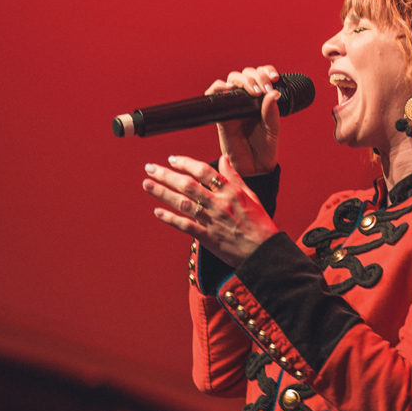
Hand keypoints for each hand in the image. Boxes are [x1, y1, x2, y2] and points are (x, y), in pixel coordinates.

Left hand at [142, 154, 278, 267]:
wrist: (263, 252)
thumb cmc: (259, 224)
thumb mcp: (251, 195)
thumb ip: (234, 177)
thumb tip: (224, 159)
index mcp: (231, 191)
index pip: (204, 171)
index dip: (186, 163)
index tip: (172, 159)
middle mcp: (219, 203)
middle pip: (188, 185)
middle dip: (166, 175)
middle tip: (150, 168)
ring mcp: (212, 220)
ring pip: (183, 203)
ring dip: (162, 193)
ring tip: (147, 184)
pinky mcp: (207, 237)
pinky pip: (185, 226)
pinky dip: (170, 218)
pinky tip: (157, 212)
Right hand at [205, 65, 281, 175]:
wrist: (255, 167)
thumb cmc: (265, 148)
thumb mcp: (273, 128)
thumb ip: (272, 112)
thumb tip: (273, 94)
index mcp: (260, 99)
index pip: (260, 75)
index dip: (265, 71)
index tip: (274, 77)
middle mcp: (246, 100)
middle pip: (245, 74)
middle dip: (255, 76)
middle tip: (263, 89)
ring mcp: (233, 106)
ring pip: (231, 80)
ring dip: (241, 80)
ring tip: (252, 91)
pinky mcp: (221, 115)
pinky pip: (214, 96)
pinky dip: (218, 88)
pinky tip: (229, 90)